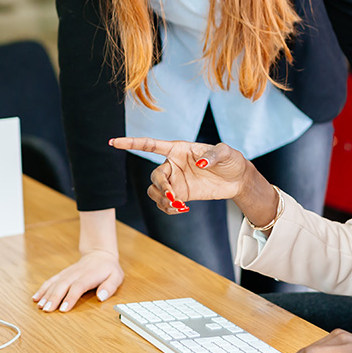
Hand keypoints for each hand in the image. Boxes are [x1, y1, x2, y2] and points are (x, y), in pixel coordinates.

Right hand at [32, 249, 122, 312]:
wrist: (99, 254)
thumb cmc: (108, 269)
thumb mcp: (116, 276)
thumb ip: (110, 286)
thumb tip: (102, 297)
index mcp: (89, 275)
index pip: (78, 286)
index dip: (70, 297)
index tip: (63, 309)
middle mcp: (76, 273)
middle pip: (63, 285)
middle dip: (54, 297)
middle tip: (47, 310)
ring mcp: (68, 273)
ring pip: (55, 283)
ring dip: (46, 294)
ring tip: (40, 306)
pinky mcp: (63, 274)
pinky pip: (51, 280)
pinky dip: (42, 289)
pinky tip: (36, 298)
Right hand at [109, 137, 250, 213]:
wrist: (237, 179)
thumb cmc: (230, 160)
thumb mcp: (225, 153)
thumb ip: (213, 155)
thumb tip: (200, 162)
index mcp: (178, 149)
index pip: (150, 145)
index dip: (131, 143)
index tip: (113, 142)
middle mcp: (172, 165)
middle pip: (155, 176)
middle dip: (161, 187)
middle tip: (174, 197)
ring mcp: (175, 181)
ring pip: (155, 192)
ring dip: (162, 201)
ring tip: (178, 206)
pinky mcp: (180, 195)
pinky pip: (165, 204)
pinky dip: (169, 209)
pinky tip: (183, 210)